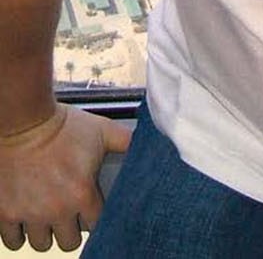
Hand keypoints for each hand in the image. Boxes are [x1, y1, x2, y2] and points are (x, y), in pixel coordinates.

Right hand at [0, 104, 130, 252]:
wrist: (23, 119)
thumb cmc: (61, 124)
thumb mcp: (100, 130)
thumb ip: (125, 141)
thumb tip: (148, 143)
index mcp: (81, 194)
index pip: (96, 225)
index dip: (93, 216)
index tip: (89, 208)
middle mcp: (56, 210)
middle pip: (68, 242)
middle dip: (69, 229)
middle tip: (66, 213)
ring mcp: (30, 214)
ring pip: (41, 244)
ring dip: (44, 232)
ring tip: (45, 215)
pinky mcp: (6, 213)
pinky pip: (13, 241)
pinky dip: (18, 234)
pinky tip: (24, 218)